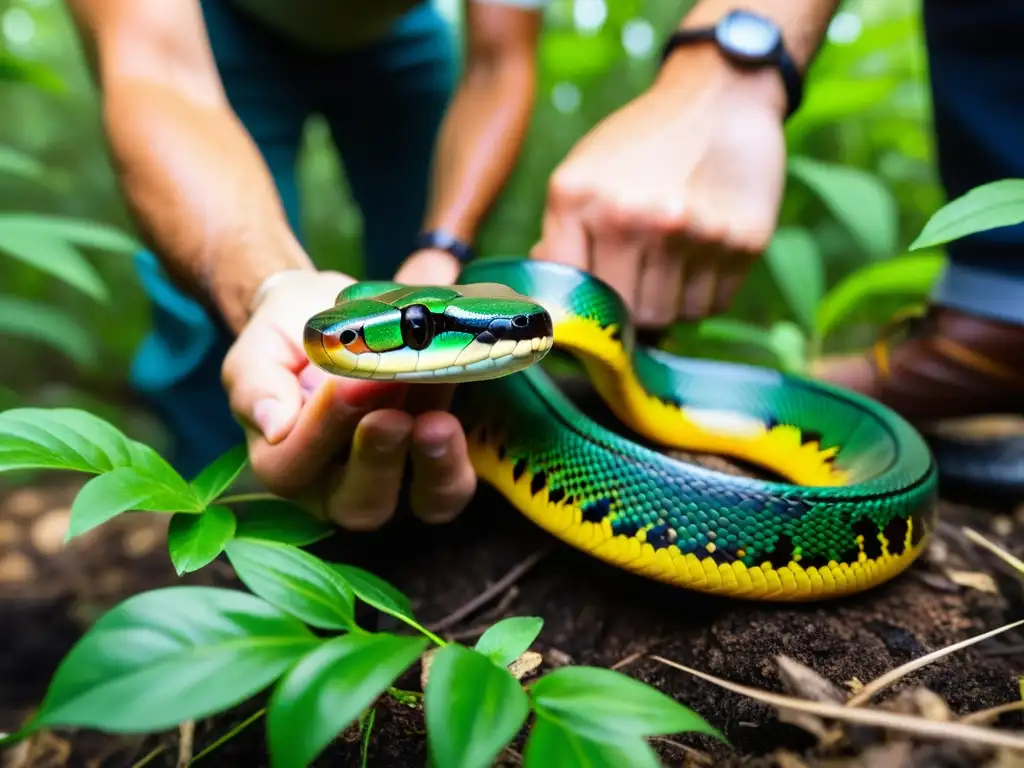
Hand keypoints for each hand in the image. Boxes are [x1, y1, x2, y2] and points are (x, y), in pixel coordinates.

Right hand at [221, 269, 476, 530]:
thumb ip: (255, 384)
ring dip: (435, 466)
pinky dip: (460, 454)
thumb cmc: (288, 336)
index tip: (348, 383)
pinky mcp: (438, 467)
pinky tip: (458, 414)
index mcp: (283, 464)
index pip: (294, 464)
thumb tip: (273, 425)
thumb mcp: (259, 348)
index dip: (323, 428)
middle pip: (360, 504)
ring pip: (421, 504)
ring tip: (437, 423)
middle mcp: (337, 489)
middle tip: (393, 413)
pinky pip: (454, 484)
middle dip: (378, 458)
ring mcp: (395, 482)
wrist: (336, 316)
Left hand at [531, 46, 787, 328]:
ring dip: (668, 302)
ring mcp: (691, 231)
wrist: (718, 96)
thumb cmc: (639, 147)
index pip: (572, 299)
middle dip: (631, 309)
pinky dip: (702, 294)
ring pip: (671, 318)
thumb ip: (559, 240)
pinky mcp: (743, 241)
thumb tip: (550, 303)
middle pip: (628, 317)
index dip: (585, 316)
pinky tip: (700, 255)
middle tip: (640, 279)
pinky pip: (711, 306)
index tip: (596, 315)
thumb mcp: (580, 178)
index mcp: (577, 200)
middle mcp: (633, 217)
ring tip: (670, 260)